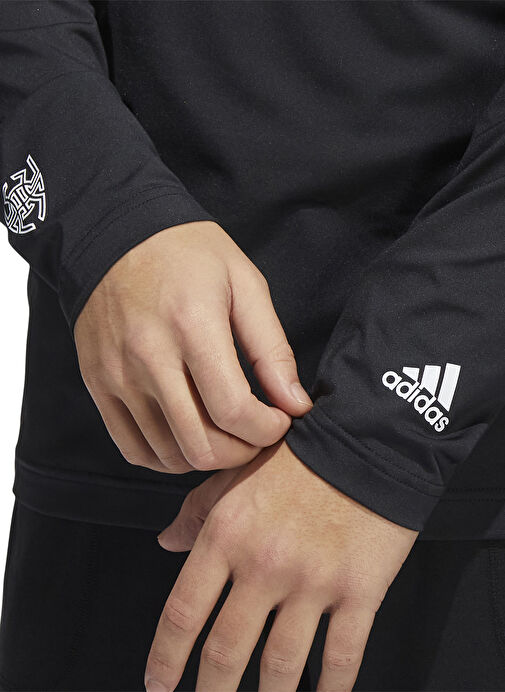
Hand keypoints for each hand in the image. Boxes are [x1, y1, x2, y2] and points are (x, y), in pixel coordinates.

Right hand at [73, 221, 311, 472]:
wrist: (116, 237)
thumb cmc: (189, 255)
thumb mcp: (245, 284)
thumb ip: (272, 349)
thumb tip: (295, 405)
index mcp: (192, 326)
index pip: (233, 411)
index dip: (267, 430)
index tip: (278, 420)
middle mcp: (149, 357)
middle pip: (201, 445)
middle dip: (243, 452)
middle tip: (256, 433)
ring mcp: (118, 376)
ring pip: (169, 455)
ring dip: (208, 456)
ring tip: (225, 432)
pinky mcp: (99, 385)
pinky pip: (133, 448)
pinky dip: (167, 458)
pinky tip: (188, 437)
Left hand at [146, 441, 417, 690]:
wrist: (367, 441)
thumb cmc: (298, 457)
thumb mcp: (236, 474)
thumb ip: (197, 512)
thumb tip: (166, 543)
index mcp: (228, 534)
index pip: (184, 612)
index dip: (165, 659)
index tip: (158, 685)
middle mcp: (265, 564)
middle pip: (226, 653)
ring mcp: (313, 582)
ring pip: (280, 668)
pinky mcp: (359, 591)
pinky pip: (340, 658)